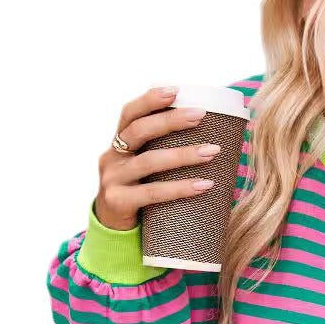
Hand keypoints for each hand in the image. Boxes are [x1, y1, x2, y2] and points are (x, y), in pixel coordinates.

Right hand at [94, 86, 222, 230]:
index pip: (129, 114)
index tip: (176, 90)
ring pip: (149, 162)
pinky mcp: (118, 202)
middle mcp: (111, 157)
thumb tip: (209, 138)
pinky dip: (180, 188)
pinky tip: (203, 185)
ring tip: (213, 151)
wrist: (113, 233)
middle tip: (200, 115)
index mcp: (118, 144)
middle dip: (171, 120)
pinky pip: (152, 193)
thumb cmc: (140, 197)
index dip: (150, 100)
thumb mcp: (145, 172)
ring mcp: (113, 180)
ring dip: (183, 155)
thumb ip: (160, 153)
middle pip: (139, 131)